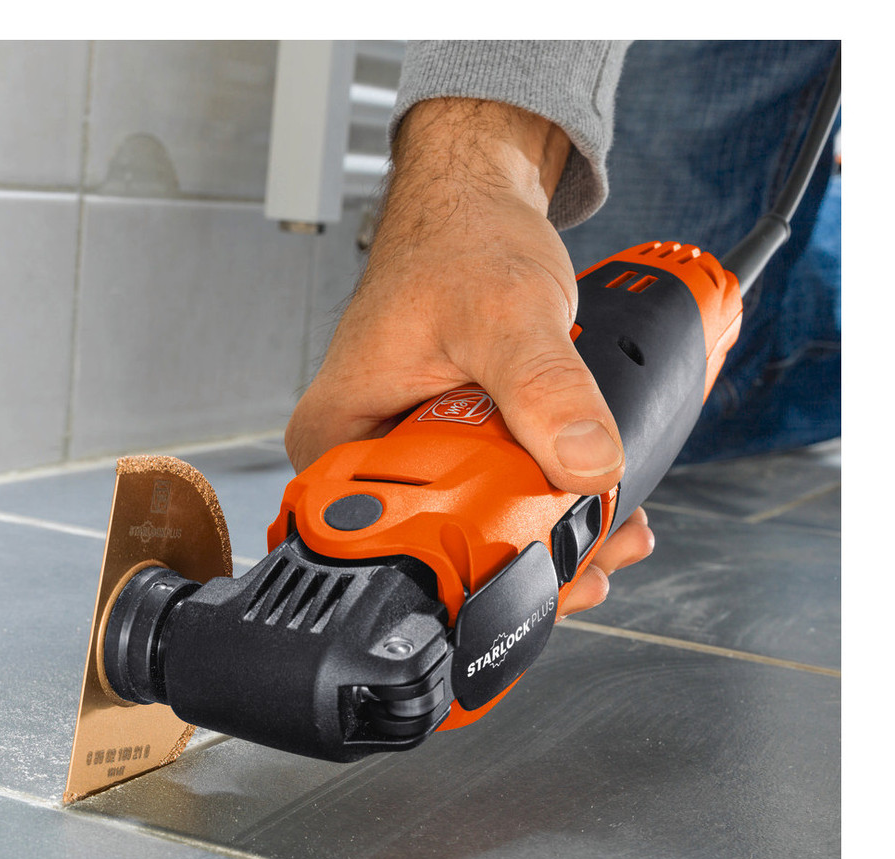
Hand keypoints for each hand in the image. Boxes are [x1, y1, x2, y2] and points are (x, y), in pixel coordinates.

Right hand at [285, 98, 653, 615]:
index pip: (387, 538)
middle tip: (599, 547)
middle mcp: (358, 456)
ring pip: (477, 526)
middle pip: (439, 545)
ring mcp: (403, 454)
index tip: (545, 561)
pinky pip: (497, 496)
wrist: (474, 205)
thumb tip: (586, 462)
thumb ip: (544, 387)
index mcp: (334, 438)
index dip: (473, 563)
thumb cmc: (457, 242)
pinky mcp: (445, 448)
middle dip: (532, 558)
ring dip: (553, 535)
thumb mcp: (505, 312)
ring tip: (612, 524)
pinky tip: (596, 497)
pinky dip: (550, 503)